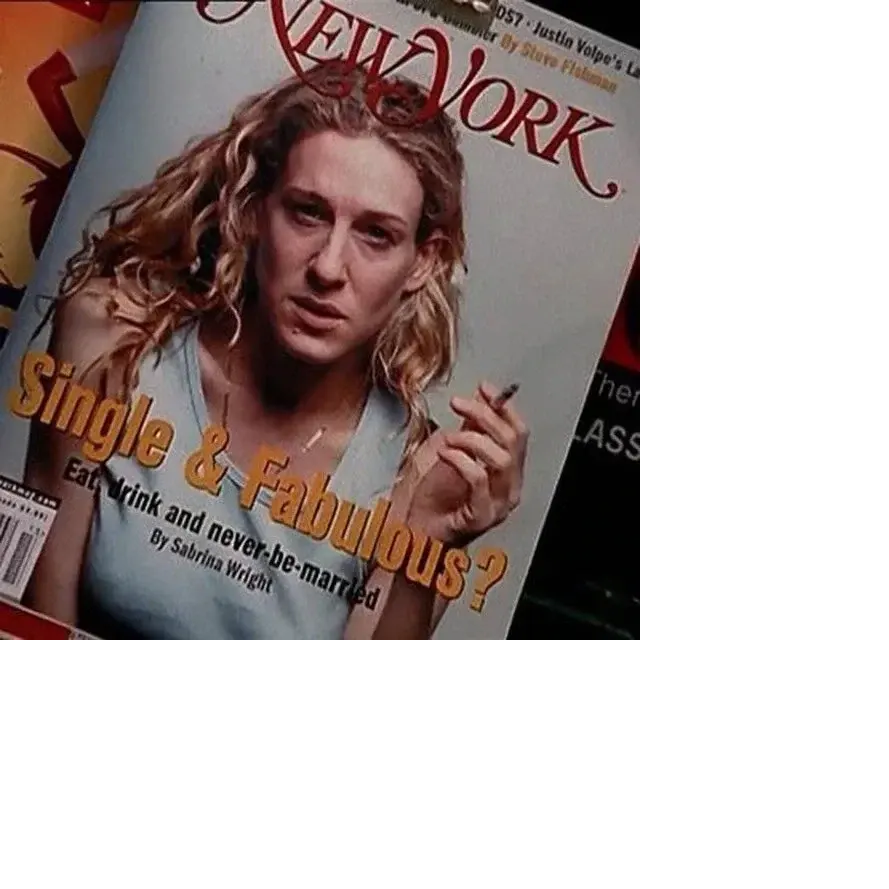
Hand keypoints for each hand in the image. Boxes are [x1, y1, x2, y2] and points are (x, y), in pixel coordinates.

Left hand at [404, 381, 528, 546]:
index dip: (504, 407)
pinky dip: (461, 459)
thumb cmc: (435, 501)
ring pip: (502, 459)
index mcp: (509, 473)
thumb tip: (480, 400)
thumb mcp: (455, 455)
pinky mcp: (482, 517)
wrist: (418, 535)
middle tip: (460, 404)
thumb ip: (471, 430)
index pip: (519, 433)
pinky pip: (479, 479)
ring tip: (450, 438)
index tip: (484, 388)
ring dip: (472, 439)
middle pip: (513, 442)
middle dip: (486, 416)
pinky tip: (444, 453)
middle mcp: (511, 489)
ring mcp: (499, 505)